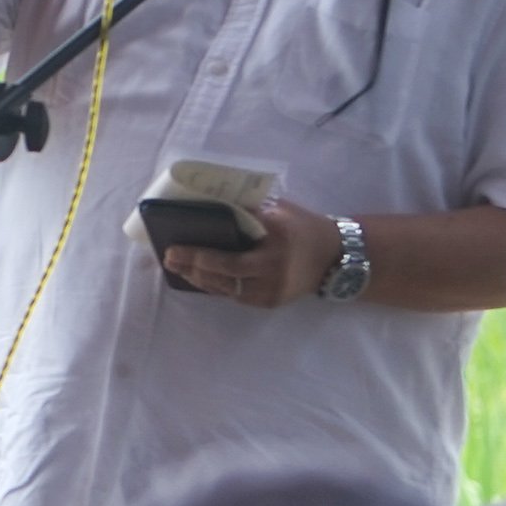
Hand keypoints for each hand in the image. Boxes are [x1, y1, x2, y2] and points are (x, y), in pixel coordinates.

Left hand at [164, 197, 340, 308]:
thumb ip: (250, 211)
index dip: (200, 254)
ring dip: (199, 278)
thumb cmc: (303, 227)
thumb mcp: (280, 211)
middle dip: (192, 267)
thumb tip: (212, 203)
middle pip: (224, 276)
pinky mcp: (270, 303)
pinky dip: (215, 285)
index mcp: (276, 246)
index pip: (231, 256)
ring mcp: (271, 292)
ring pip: (227, 289)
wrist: (337, 257)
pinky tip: (198, 276)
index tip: (175, 248)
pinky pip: (236, 295)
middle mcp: (273, 272)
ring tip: (177, 266)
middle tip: (168, 257)